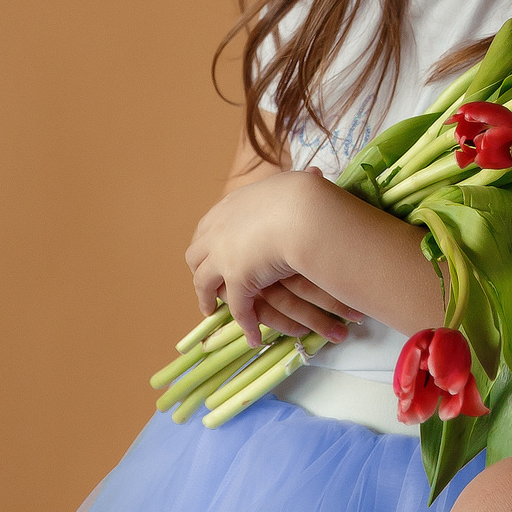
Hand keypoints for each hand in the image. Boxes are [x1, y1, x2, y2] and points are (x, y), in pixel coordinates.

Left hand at [185, 169, 369, 348]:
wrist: (302, 211)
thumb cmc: (303, 194)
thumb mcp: (293, 183)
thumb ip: (296, 184)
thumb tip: (314, 175)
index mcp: (228, 207)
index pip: (206, 228)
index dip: (208, 243)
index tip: (210, 252)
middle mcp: (217, 232)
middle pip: (196, 256)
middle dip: (199, 270)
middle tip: (206, 282)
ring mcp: (223, 257)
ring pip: (204, 284)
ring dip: (207, 298)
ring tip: (211, 310)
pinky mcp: (236, 280)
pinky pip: (238, 308)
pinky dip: (244, 323)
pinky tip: (251, 336)